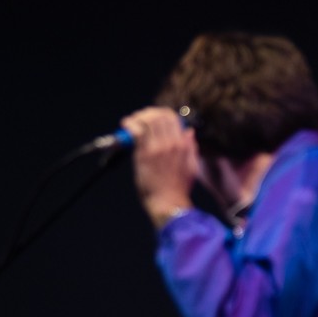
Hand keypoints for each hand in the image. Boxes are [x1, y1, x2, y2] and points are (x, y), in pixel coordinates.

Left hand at [119, 106, 199, 227]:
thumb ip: (191, 148)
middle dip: (147, 113)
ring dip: (137, 118)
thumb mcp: (192, 167)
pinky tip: (125, 126)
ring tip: (130, 122)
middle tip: (140, 119)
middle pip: (159, 115)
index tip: (154, 119)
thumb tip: (189, 132)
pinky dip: (130, 125)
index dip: (161, 113)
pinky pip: (137, 132)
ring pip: (147, 121)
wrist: (168, 203)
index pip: (172, 117)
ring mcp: (157, 149)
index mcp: (183, 146)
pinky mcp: (144, 155)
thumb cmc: (178, 189)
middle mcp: (171, 144)